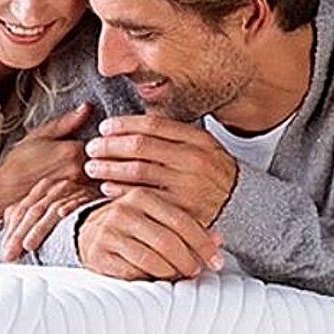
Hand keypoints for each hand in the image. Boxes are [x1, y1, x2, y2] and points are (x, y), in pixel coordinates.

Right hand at [0, 102, 92, 213]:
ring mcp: (77, 189)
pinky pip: (91, 197)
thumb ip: (67, 122)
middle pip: (105, 164)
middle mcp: (80, 170)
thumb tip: (86, 107)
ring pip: (100, 181)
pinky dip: (90, 193)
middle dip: (102, 161)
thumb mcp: (41, 135)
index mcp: (75, 150)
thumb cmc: (20, 163)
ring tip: (80, 176)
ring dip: (98, 178)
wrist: (5, 189)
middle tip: (85, 162)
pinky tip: (79, 190)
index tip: (90, 145)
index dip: (98, 144)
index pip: (102, 144)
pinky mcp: (74, 204)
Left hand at [0, 177, 100, 261]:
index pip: (21, 210)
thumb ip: (32, 218)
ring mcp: (71, 191)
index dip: (11, 231)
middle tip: (11, 254)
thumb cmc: (77, 207)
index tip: (4, 252)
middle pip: (33, 211)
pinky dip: (69, 207)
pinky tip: (62, 215)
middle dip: (19, 235)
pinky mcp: (88, 195)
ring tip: (29, 245)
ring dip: (39, 228)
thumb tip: (8, 236)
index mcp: (42, 190)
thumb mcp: (51, 209)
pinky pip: (77, 200)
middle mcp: (55, 188)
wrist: (103, 199)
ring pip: (50, 209)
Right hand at [77, 188, 223, 279]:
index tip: (217, 261)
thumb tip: (218, 239)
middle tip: (197, 272)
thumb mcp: (157, 217)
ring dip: (171, 273)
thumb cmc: (132, 226)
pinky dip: (149, 279)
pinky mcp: (99, 254)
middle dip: (188, 261)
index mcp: (142, 196)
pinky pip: (132, 272)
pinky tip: (157, 279)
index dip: (202, 243)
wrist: (87, 231)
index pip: (181, 220)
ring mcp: (109, 233)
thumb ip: (186, 225)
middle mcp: (124, 211)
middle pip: (167, 241)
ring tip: (179, 276)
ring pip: (151, 259)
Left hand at [84, 114, 237, 225]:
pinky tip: (107, 187)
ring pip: (138, 170)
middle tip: (92, 147)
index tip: (105, 127)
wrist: (242, 203)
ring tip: (92, 166)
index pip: (152, 125)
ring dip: (109, 167)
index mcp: (197, 139)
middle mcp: (194, 159)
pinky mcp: (182, 210)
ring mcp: (189, 185)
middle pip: (140, 146)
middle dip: (110, 146)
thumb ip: (172, 134)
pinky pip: (143, 197)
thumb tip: (129, 124)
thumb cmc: (212, 172)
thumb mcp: (202, 145)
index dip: (123, 124)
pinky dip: (121, 191)